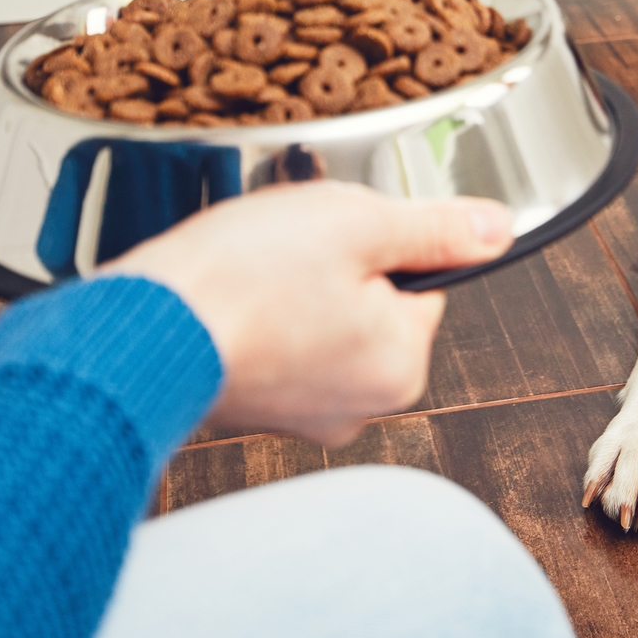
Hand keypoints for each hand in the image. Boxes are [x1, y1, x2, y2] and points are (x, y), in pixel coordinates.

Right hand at [102, 181, 511, 443]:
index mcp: (400, 366)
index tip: (336, 236)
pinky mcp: (254, 407)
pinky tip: (231, 297)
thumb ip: (436, 228)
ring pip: (321, 322)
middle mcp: (359, 405)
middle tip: (288, 250)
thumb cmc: (242, 279)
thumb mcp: (358, 224)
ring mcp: (301, 413)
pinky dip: (258, 318)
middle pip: (371, 305)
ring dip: (293, 292)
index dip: (378, 245)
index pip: (420, 284)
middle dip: (335, 269)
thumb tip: (498, 229)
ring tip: (254, 272)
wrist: (140, 325)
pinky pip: (276, 345)